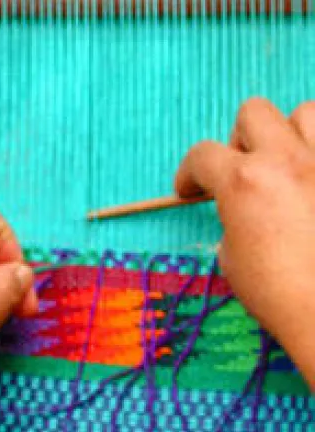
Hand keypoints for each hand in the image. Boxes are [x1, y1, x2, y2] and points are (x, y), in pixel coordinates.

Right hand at [174, 98, 314, 387]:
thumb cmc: (282, 296)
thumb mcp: (234, 258)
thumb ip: (233, 218)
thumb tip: (242, 210)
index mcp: (244, 182)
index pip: (202, 154)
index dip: (189, 173)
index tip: (190, 191)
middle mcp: (287, 161)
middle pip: (254, 113)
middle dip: (241, 139)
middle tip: (244, 169)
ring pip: (306, 113)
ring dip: (290, 135)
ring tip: (290, 167)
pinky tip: (313, 183)